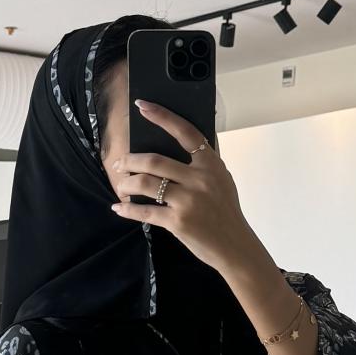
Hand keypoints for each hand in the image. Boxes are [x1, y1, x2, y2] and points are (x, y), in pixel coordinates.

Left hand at [108, 100, 260, 274]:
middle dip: (131, 160)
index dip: (162, 117)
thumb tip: (174, 150)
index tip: (142, 106)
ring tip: (122, 184)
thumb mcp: (222, 182)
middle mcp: (199, 180)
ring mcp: (189, 201)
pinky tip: (120, 208)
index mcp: (211, 165)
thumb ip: (203, 165)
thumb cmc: (226, 214)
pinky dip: (128, 210)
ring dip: (128, 183)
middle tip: (121, 163)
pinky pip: (145, 211)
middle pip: (155, 161)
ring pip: (146, 183)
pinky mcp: (178, 222)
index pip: (185, 132)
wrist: (235, 247)